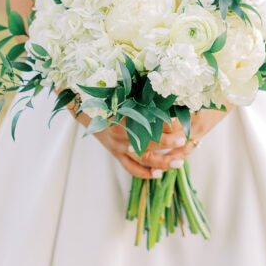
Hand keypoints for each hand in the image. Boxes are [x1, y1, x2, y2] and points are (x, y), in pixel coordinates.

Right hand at [58, 86, 233, 177]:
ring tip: (178, 163)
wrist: (83, 107)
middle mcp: (120, 134)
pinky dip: (144, 173)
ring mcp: (117, 146)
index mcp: (123, 117)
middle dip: (167, 143)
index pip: (147, 124)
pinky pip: (130, 167)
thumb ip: (141, 96)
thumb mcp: (122, 93)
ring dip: (161, 162)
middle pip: (147, 143)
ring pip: (141, 159)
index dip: (164, 125)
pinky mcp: (115, 153)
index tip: (180, 123)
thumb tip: (164, 91)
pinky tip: (158, 175)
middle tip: (183, 141)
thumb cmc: (106, 97)